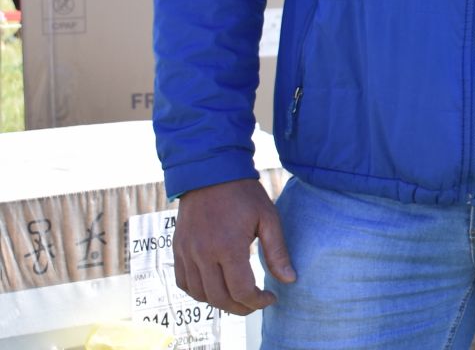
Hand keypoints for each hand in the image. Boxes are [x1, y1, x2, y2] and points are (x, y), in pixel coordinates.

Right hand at [173, 178, 295, 314]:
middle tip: (257, 304)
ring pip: (200, 294)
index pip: (241, 290)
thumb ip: (277, 251)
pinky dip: (199, 292)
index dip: (258, 302)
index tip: (271, 298)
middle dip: (241, 308)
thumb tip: (289, 280)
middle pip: (219, 298)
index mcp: (228, 247)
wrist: (210, 172)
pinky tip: (215, 288)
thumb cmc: (244, 194)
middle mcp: (203, 254)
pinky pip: (184, 283)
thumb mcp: (268, 218)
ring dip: (220, 302)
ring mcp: (186, 253)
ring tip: (239, 297)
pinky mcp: (178, 250)